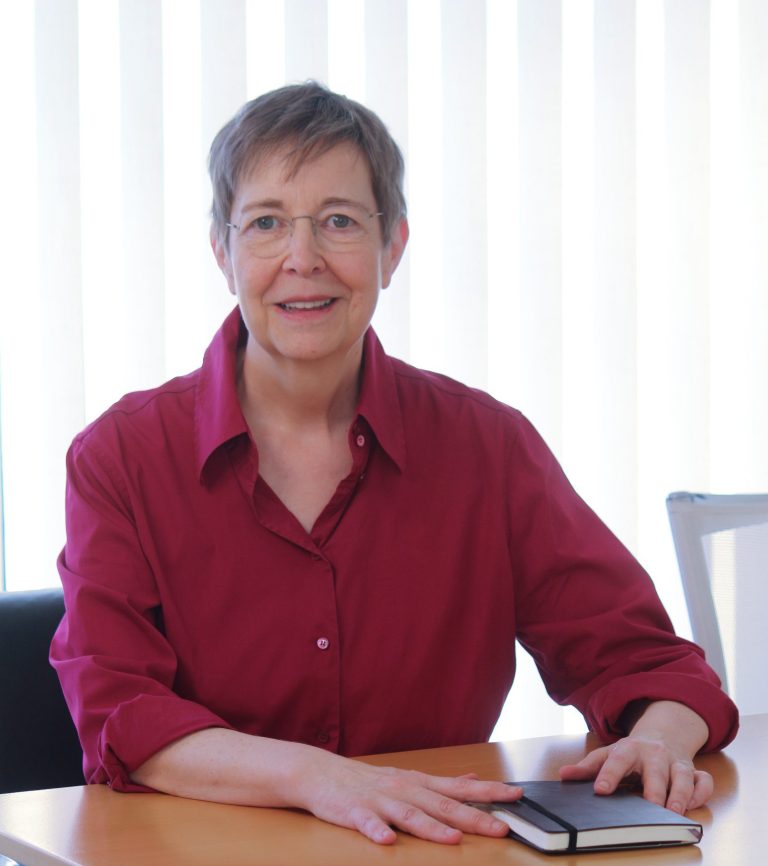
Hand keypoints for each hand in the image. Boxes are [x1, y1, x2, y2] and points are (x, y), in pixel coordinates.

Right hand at [293, 755, 522, 844]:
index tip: (517, 795)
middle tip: (500, 828)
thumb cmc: (367, 780)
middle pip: (442, 804)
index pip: (460, 788)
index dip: (489, 793)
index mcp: (418, 783)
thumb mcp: (408, 777)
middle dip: (472, 817)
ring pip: (409, 814)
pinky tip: (387, 840)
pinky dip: (377, 831)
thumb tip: (474, 780)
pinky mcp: (354, 811)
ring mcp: (379, 800)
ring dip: (431, 827)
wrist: (320, 772)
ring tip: (453, 840)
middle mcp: (404, 789)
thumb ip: (442, 783)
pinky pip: (367, 823)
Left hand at [559, 701, 711, 813]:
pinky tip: (692, 804)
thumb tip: (563, 775)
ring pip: (682, 776)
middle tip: (649, 807)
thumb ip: (588, 767)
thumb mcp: (608, 754)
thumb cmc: (631, 752)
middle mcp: (654, 754)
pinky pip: (703, 782)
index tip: (600, 790)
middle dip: (653, 789)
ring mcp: (675, 762)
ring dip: (680, 794)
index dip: (609, 774)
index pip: (617, 760)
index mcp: (629, 749)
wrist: (662, 734)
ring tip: (674, 812)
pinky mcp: (693, 771)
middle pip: (655, 770)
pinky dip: (700, 792)